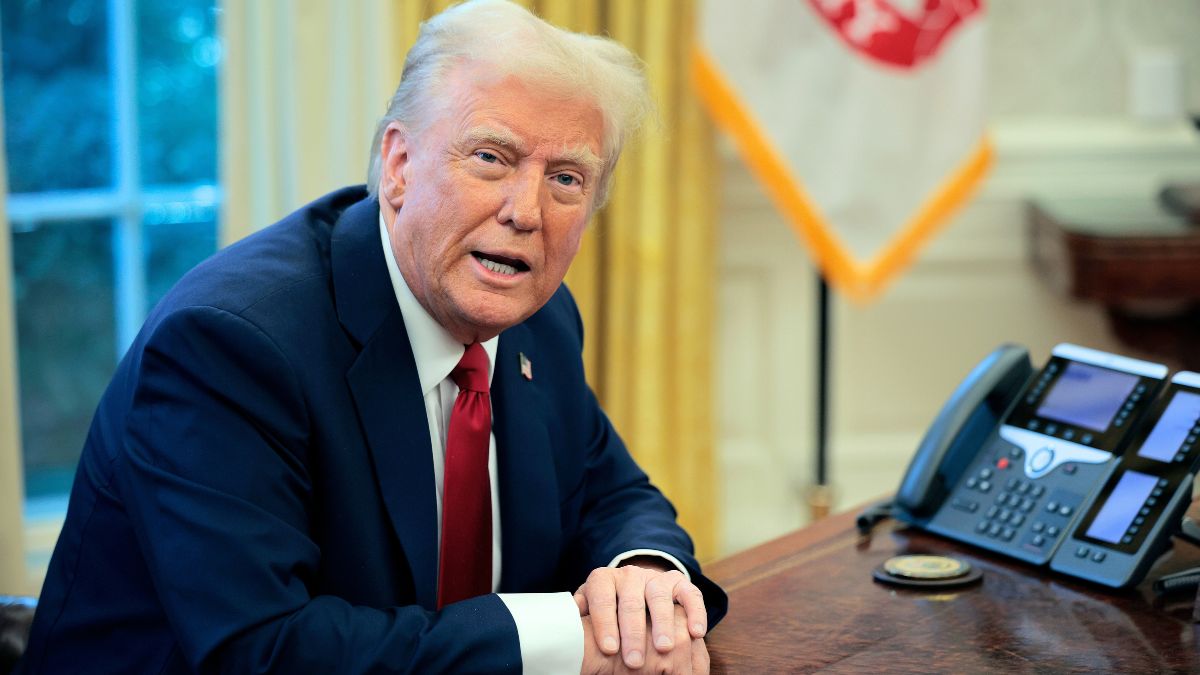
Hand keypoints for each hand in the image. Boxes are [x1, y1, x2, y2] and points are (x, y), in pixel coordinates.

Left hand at [574, 563, 706, 668]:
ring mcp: (655, 577)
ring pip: (659, 596)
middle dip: (633, 632)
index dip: (605, 623)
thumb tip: (565, 626)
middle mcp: (630, 575)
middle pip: (631, 601)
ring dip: (662, 623)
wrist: (631, 588)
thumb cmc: (606, 609)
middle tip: (634, 660)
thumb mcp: (588, 609)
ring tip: (664, 649)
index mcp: (604, 579)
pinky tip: (696, 633)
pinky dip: (694, 612)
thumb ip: (579, 615)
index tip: (609, 648)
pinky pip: (689, 594)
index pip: (602, 598)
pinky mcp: (678, 582)